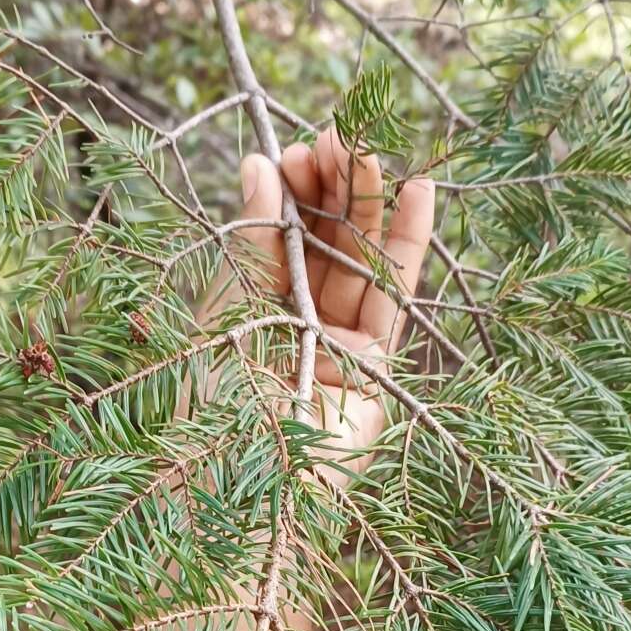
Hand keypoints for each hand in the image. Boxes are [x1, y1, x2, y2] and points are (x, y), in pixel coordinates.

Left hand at [230, 128, 434, 481]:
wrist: (237, 499)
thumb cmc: (210, 414)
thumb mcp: (224, 314)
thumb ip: (250, 244)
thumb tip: (261, 165)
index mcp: (247, 315)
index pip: (278, 239)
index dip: (291, 191)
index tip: (293, 147)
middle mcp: (295, 328)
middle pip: (322, 244)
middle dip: (333, 187)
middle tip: (340, 132)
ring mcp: (340, 349)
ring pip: (360, 262)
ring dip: (370, 202)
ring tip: (372, 145)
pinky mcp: (380, 372)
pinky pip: (395, 298)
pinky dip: (409, 244)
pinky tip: (419, 190)